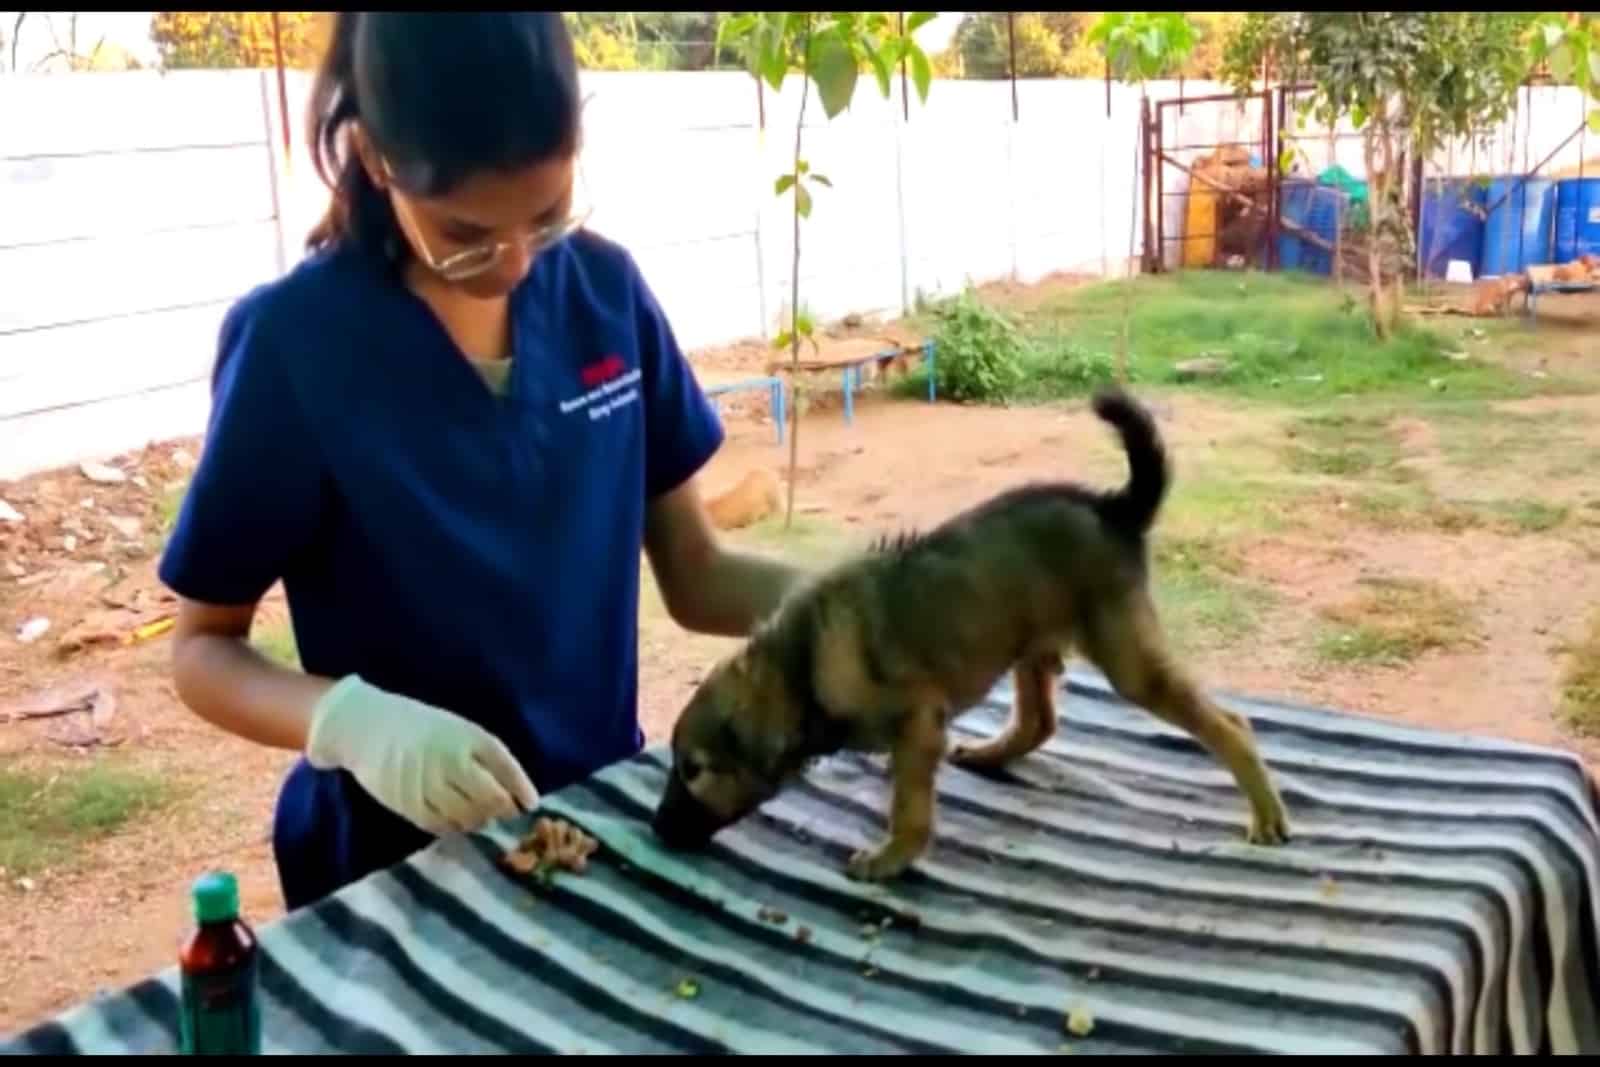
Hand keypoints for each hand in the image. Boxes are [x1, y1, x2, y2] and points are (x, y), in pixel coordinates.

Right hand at [305, 675, 537, 835]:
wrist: (365, 726)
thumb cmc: (420, 726)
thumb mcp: (457, 728)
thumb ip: (483, 755)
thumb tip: (513, 789)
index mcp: (467, 737)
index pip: (505, 767)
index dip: (521, 788)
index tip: (531, 804)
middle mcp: (452, 760)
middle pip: (490, 798)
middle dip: (503, 810)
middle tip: (505, 814)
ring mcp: (429, 784)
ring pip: (468, 816)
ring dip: (480, 821)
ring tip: (480, 817)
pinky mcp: (408, 803)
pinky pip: (440, 826)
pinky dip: (454, 828)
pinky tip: (456, 822)